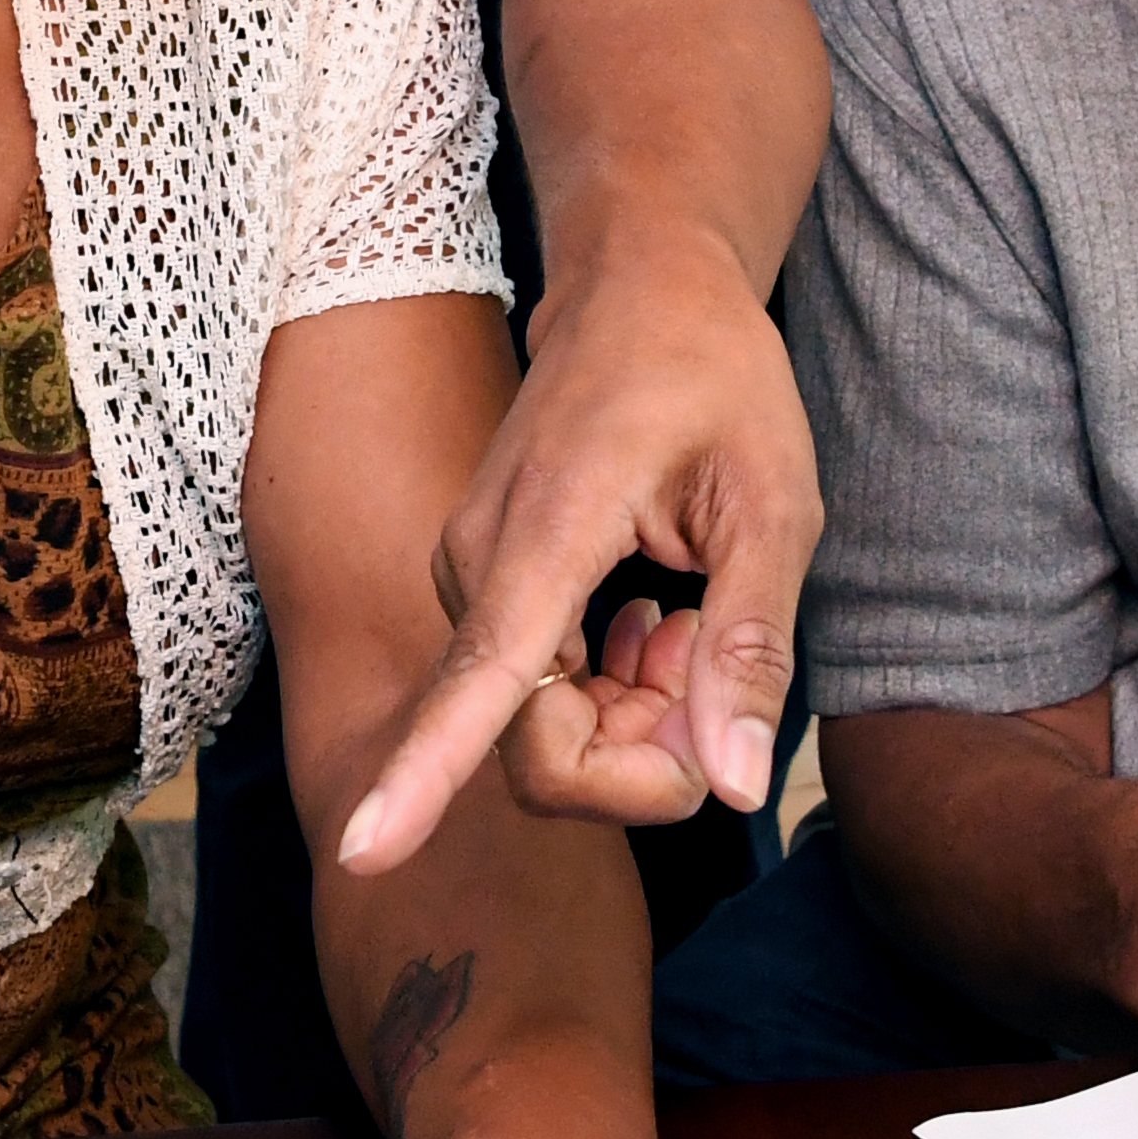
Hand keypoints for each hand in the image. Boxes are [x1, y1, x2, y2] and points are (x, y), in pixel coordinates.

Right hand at [341, 219, 816, 874]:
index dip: (424, 778)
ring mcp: (466, 578)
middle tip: (715, 662)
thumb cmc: (714, 378)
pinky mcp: (476, 588)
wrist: (638, 286)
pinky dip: (607, 688)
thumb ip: (748, 648)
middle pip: (537, 750)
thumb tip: (737, 788)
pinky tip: (649, 616)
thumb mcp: (773, 502)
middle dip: (643, 754)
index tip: (363, 852)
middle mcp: (477, 566)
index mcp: (548, 532)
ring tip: (685, 618)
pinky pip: (531, 695)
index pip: (483, 682)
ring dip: (633, 714)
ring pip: (539, 731)